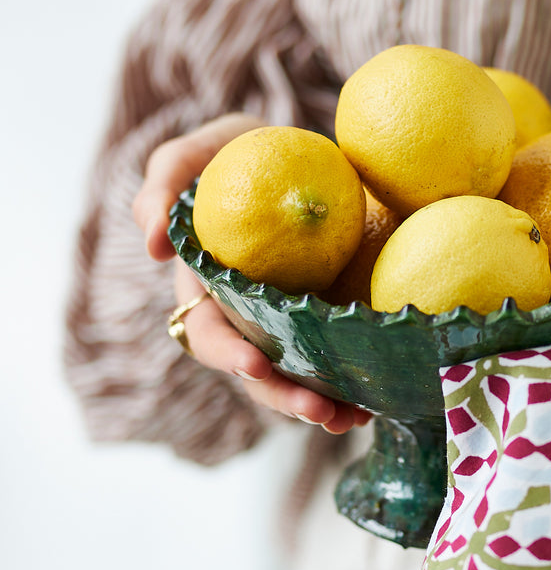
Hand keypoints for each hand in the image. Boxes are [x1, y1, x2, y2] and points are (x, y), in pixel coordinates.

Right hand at [135, 113, 370, 434]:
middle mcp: (251, 323)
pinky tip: (379, 405)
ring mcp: (295, 331)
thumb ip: (166, 177)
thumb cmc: (246, 153)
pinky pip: (345, 369)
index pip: (209, 336)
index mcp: (210, 293)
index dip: (228, 356)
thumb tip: (151, 244)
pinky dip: (359, 391)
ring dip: (323, 408)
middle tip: (317, 411)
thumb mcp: (203, 150)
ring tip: (350, 420)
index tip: (256, 366)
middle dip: (284, 398)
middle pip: (258, 377)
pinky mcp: (337, 330)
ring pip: (302, 383)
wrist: (315, 155)